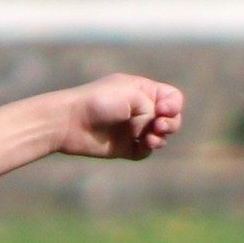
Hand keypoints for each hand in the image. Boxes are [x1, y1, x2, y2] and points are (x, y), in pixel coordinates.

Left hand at [57, 74, 186, 162]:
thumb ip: (152, 107)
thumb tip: (152, 127)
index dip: (174, 105)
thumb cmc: (99, 102)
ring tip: (149, 138)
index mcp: (142, 91)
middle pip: (171, 118)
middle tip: (158, 126)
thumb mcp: (132, 94)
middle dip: (171, 123)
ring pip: (160, 136)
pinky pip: (145, 151)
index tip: (162, 109)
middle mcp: (139, 109)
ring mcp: (133, 129)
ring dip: (160, 137)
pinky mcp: (125, 147)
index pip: (172, 98)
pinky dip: (147, 149)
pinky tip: (140, 145)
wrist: (70, 122)